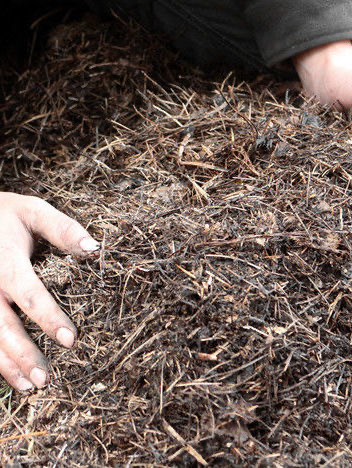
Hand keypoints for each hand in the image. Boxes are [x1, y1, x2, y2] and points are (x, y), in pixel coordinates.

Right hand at [0, 192, 98, 390]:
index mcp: (5, 262)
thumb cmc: (5, 214)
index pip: (28, 295)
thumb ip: (63, 229)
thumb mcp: (33, 211)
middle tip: (47, 378)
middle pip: (4, 326)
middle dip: (25, 354)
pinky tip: (13, 379)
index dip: (48, 318)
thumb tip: (96, 248)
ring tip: (33, 387)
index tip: (70, 340)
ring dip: (8, 366)